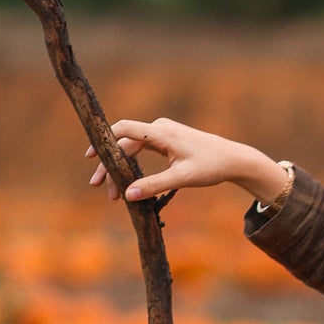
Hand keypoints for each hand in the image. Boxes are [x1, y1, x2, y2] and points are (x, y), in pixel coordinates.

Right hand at [86, 118, 288, 205]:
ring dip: (121, 169)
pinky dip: (133, 165)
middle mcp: (160, 128)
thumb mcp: (182, 179)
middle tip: (103, 191)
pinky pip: (142, 149)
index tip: (89, 157)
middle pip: (125, 144)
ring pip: (132, 149)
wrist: (233, 159)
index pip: (125, 130)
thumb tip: (128, 195)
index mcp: (162, 132)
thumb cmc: (211, 166)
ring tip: (114, 194)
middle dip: (112, 167)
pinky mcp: (167, 140)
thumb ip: (155, 186)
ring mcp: (163, 133)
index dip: (104, 141)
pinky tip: (127, 182)